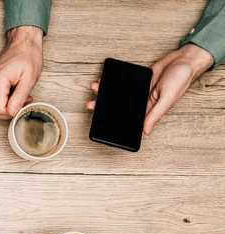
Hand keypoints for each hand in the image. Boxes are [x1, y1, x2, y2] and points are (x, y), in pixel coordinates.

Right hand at [0, 26, 42, 118]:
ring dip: (5, 108)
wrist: (23, 42)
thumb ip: (19, 98)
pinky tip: (13, 94)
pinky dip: (2, 102)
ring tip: (19, 98)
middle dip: (7, 112)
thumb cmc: (28, 56)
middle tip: (21, 103)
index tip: (22, 105)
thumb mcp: (30, 78)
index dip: (10, 113)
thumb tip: (12, 112)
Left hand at [86, 44, 213, 134]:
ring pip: (120, 95)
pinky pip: (124, 83)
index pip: (130, 120)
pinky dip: (114, 82)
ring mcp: (140, 91)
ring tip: (95, 88)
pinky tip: (104, 81)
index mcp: (149, 111)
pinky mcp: (139, 81)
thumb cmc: (181, 80)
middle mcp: (143, 103)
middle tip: (91, 105)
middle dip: (105, 106)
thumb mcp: (167, 99)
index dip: (115, 121)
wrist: (184, 60)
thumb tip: (146, 132)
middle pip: (120, 107)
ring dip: (107, 92)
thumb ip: (155, 115)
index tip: (100, 122)